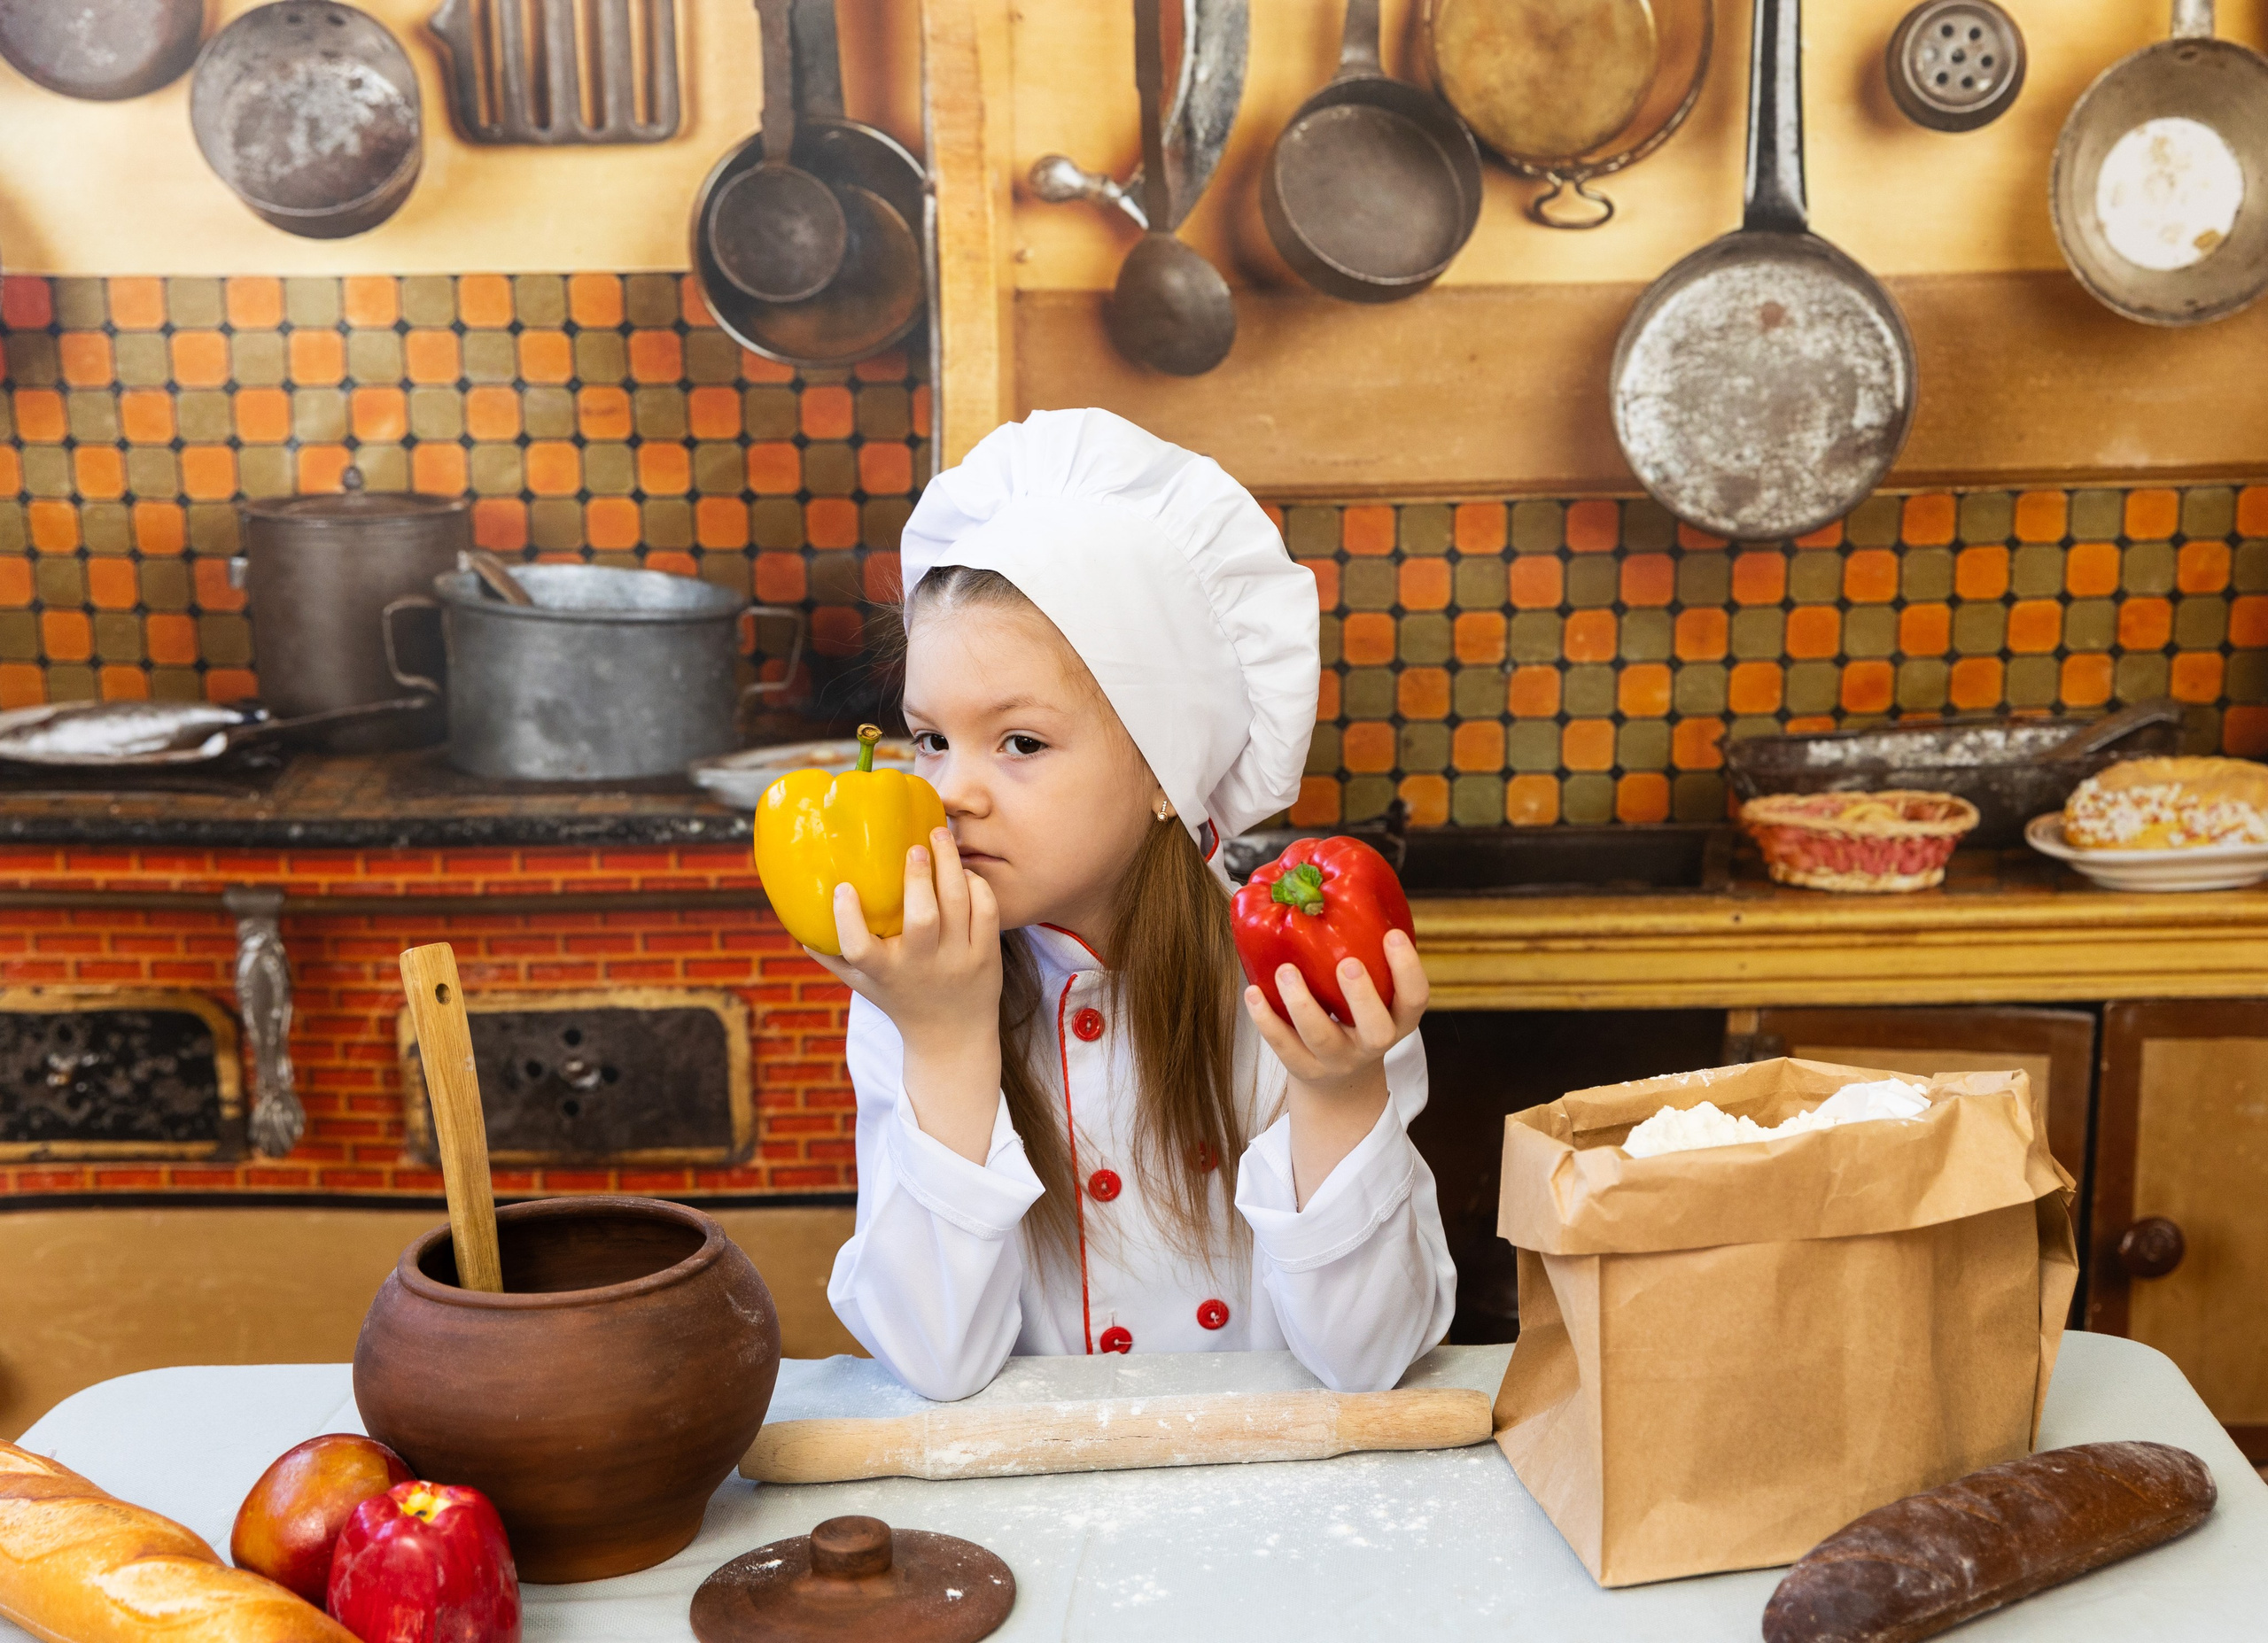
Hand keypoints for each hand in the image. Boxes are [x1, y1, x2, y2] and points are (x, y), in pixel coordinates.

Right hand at [806, 826, 1003, 1162]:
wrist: (952, 1037)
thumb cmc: (899, 999)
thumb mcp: (862, 983)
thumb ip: (832, 955)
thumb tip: (797, 921)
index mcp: (885, 972)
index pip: (859, 948)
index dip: (847, 918)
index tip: (843, 888)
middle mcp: (922, 965)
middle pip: (922, 919)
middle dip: (918, 877)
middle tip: (913, 846)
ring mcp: (959, 959)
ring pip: (959, 905)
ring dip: (950, 865)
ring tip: (940, 835)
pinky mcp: (987, 954)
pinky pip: (986, 911)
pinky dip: (976, 885)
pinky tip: (962, 870)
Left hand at [1244, 929, 1427, 1207]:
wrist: (1338, 1078)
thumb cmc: (1355, 1013)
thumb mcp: (1375, 991)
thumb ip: (1367, 952)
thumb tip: (1338, 882)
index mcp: (1398, 1018)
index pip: (1415, 998)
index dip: (1407, 968)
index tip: (1392, 934)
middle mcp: (1372, 1043)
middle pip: (1375, 1028)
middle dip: (1362, 996)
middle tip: (1348, 963)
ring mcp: (1336, 1059)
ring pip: (1321, 1038)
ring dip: (1303, 1004)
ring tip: (1286, 970)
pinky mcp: (1303, 1068)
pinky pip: (1283, 1047)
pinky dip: (1266, 1020)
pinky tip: (1252, 993)